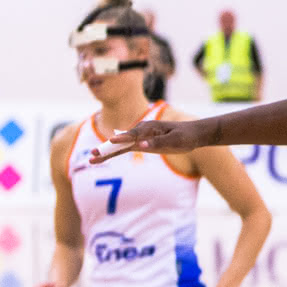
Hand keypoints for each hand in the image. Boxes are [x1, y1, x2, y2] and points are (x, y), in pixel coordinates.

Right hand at [90, 117, 213, 163]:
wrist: (193, 134)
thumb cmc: (185, 136)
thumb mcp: (174, 140)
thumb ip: (157, 143)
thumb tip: (141, 146)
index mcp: (149, 127)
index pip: (133, 134)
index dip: (122, 139)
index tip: (111, 141)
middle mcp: (141, 131)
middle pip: (121, 140)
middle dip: (107, 148)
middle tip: (92, 155)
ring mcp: (140, 138)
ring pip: (120, 146)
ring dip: (107, 152)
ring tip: (93, 159)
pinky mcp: (141, 144)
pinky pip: (125, 150)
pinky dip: (114, 153)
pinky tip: (103, 157)